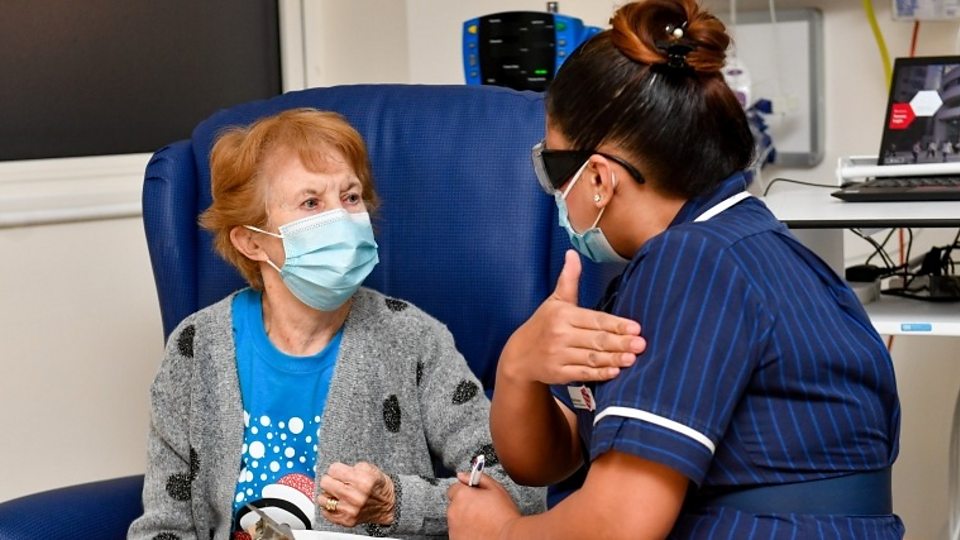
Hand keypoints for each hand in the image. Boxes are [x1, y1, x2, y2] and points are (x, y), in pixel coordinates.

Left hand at [318, 461, 394, 527]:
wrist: (387, 505)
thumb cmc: (377, 486)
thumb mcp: (370, 469)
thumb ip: (352, 467)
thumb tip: (335, 470)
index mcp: (362, 481)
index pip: (333, 469)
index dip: (336, 469)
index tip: (339, 472)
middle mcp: (355, 497)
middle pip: (325, 482)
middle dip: (330, 479)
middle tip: (336, 481)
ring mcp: (350, 510)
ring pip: (322, 498)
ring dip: (328, 494)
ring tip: (336, 492)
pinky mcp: (346, 520)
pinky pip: (325, 512)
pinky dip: (329, 506)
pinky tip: (337, 502)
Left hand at [447, 471, 520, 539]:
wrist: (508, 537)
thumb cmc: (504, 515)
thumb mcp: (496, 488)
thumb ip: (476, 477)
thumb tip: (463, 475)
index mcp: (462, 495)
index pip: (454, 488)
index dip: (466, 491)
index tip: (474, 496)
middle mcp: (454, 511)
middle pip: (455, 504)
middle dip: (465, 506)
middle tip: (482, 510)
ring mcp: (454, 527)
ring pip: (457, 519)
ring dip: (465, 519)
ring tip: (482, 522)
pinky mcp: (456, 539)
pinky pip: (458, 532)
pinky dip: (466, 532)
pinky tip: (479, 531)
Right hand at [500, 250, 644, 384]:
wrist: (519, 355)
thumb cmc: (543, 324)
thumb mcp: (554, 300)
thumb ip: (568, 279)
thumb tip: (572, 253)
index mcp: (562, 315)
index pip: (595, 319)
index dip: (616, 324)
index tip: (635, 327)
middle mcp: (560, 335)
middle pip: (596, 339)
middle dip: (620, 342)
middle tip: (641, 344)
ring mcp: (559, 355)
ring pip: (591, 358)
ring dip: (613, 359)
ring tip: (633, 358)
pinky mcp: (558, 373)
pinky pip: (583, 373)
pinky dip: (599, 374)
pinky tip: (615, 372)